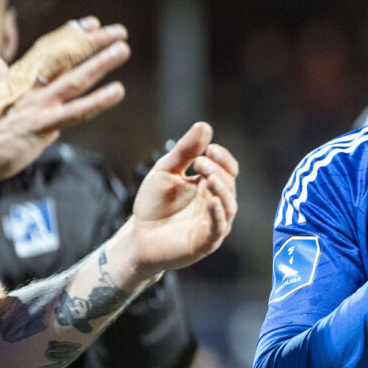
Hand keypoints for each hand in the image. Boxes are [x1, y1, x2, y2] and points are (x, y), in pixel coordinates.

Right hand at [0, 18, 128, 183]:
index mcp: (19, 81)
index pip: (50, 53)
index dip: (71, 37)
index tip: (91, 24)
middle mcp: (31, 88)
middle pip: (67, 60)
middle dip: (94, 44)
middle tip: (118, 31)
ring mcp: (38, 105)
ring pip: (76, 80)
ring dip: (101, 63)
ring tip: (122, 50)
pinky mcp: (43, 125)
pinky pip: (77, 111)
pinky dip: (98, 101)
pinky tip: (118, 91)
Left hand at [130, 122, 238, 275]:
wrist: (138, 237)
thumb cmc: (154, 205)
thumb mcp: (166, 171)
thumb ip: (185, 151)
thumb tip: (205, 126)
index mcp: (210, 185)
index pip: (228, 168)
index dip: (223, 158)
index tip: (210, 148)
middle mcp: (217, 203)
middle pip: (229, 183)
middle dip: (217, 170)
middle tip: (200, 162)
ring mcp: (214, 223)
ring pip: (229, 205)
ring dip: (222, 189)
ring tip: (209, 178)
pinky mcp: (206, 241)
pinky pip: (219, 227)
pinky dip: (218, 214)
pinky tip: (211, 201)